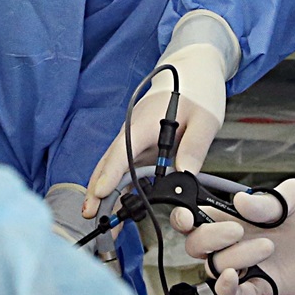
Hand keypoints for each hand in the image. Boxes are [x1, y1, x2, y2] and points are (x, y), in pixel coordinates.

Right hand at [83, 15, 235, 215]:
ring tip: (100, 220)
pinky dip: (118, 190)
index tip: (101, 191)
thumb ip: (195, 145)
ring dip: (104, 193)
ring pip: (113, 169)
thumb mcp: (206, 118)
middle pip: (110, 163)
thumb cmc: (198, 91)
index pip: (123, 149)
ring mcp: (134, 142)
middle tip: (89, 214)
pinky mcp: (139, 149)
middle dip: (98, 189)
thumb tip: (183, 173)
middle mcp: (133, 133)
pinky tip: (117, 211)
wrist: (193, 74)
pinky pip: (125, 171)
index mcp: (145, 122)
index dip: (111, 172)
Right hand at [174, 179, 294, 294]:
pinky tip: (237, 277)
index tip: (187, 216)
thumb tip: (241, 202)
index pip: (199, 217)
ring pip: (214, 268)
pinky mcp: (262, 287)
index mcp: (239, 216)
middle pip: (197, 244)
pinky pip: (233, 294)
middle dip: (208, 237)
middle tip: (237, 230)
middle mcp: (238, 242)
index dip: (185, 217)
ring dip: (232, 258)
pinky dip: (228, 289)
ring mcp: (248, 266)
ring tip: (268, 248)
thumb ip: (268, 200)